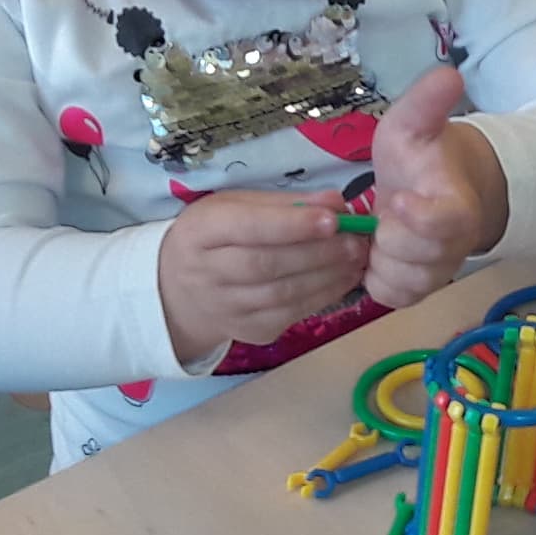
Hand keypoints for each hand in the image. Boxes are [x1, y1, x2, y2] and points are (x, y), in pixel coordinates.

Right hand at [158, 191, 369, 368]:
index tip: (333, 219)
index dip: (292, 225)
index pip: (247, 228)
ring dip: (328, 276)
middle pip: (267, 265)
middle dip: (318, 253)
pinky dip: (324, 297)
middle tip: (356, 241)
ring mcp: (226, 308)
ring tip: (356, 259)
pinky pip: (291, 314)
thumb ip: (284, 204)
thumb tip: (336, 202)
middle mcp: (206, 273)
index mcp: (201, 231)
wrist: (178, 291)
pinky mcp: (249, 331)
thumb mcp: (236, 207)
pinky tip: (344, 279)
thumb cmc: (216, 238)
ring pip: (283, 294)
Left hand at [359, 63, 512, 310]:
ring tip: (376, 232)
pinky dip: (374, 278)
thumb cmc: (418, 156)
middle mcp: (455, 245)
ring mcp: (436, 271)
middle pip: (418, 258)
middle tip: (382, 212)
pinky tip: (371, 252)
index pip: (448, 222)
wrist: (431, 189)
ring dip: (380, 259)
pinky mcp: (416, 289)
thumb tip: (450, 72)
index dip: (421, 218)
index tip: (398, 200)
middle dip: (389, 237)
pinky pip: (391, 297)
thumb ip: (428, 102)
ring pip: (404, 283)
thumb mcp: (414, 123)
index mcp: (458, 205)